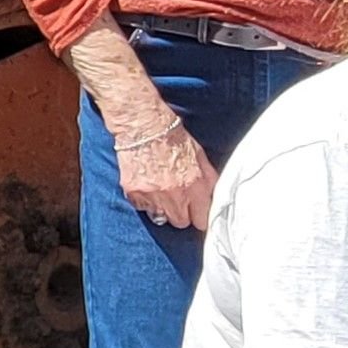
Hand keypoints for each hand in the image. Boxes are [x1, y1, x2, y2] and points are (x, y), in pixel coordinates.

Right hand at [113, 112, 219, 229]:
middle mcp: (175, 196)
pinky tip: (146, 184)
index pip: (201, 220)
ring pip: (160, 217)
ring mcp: (152, 197)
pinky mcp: (134, 194)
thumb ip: (208, 179)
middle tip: (177, 198)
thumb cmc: (173, 136)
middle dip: (181, 213)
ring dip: (162, 208)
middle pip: (180, 222)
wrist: (143, 125)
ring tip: (160, 189)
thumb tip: (213, 197)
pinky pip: (142, 208)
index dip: (199, 216)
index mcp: (195, 186)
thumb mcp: (200, 154)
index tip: (196, 213)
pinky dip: (144, 201)